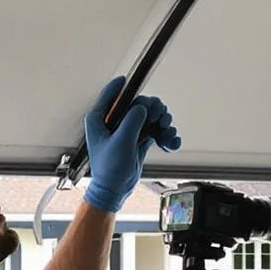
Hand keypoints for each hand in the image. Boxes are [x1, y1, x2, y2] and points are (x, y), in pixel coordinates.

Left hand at [82, 76, 179, 211]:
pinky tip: (170, 142)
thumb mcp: (121, 143)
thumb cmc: (110, 170)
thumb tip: (142, 106)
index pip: (110, 96)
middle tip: (160, 118)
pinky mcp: (138, 138)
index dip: (120, 87)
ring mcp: (127, 130)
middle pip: (138, 104)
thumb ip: (132, 121)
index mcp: (100, 120)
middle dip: (153, 110)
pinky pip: (155, 129)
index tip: (128, 79)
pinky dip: (164, 134)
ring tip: (167, 133)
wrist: (115, 190)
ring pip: (149, 115)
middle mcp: (113, 122)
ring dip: (163, 122)